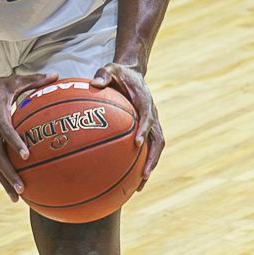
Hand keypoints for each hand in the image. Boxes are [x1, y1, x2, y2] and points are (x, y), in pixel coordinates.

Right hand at [0, 71, 58, 199]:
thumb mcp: (11, 82)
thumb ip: (33, 80)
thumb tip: (55, 76)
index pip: (6, 132)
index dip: (15, 143)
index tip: (26, 155)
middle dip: (10, 175)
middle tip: (23, 188)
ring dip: (5, 182)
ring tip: (18, 197)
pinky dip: (1, 177)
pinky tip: (11, 188)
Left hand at [95, 61, 162, 187]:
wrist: (132, 74)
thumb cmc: (118, 73)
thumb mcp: (110, 68)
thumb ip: (104, 74)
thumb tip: (95, 83)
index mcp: (145, 101)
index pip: (147, 117)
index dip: (144, 130)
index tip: (137, 143)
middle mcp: (152, 115)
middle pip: (158, 140)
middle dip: (152, 158)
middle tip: (143, 175)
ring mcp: (151, 124)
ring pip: (155, 148)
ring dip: (149, 166)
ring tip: (139, 185)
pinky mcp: (146, 130)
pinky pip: (146, 149)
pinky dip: (140, 163)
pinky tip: (128, 180)